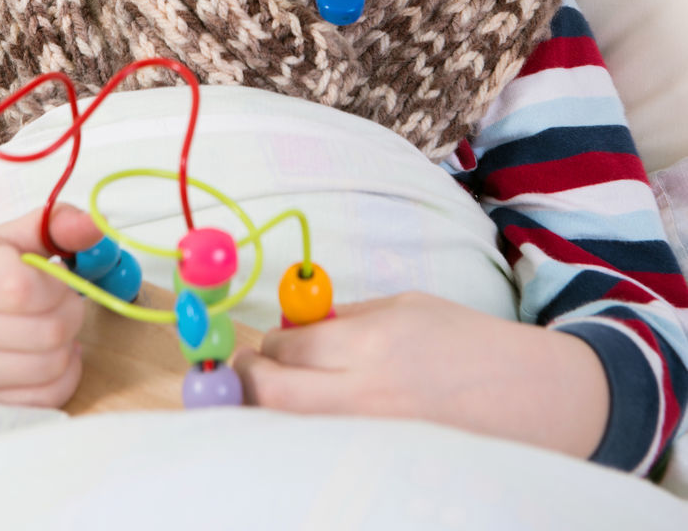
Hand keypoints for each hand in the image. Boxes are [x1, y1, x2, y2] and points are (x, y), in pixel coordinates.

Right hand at [0, 204, 100, 406]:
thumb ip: (56, 224)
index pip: (23, 288)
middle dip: (71, 310)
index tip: (55, 274)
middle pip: (49, 330)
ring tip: (53, 325)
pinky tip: (52, 354)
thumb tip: (97, 225)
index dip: (57, 283)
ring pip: (51, 365)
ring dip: (68, 343)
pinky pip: (45, 398)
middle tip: (61, 300)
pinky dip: (63, 375)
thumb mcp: (9, 237)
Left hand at [233, 291, 609, 459]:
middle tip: (243, 375)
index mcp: (372, 344)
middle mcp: (366, 395)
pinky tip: (313, 429)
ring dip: (273, 414)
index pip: (288, 346)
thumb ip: (348, 319)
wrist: (532, 397)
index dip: (268, 343)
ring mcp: (373, 439)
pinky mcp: (384, 469)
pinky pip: (326, 454)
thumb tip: (295, 327)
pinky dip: (308, 440)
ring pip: (292, 433)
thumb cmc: (468, 342)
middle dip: (248, 382)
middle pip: (274, 395)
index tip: (266, 344)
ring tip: (274, 400)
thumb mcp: (406, 308)